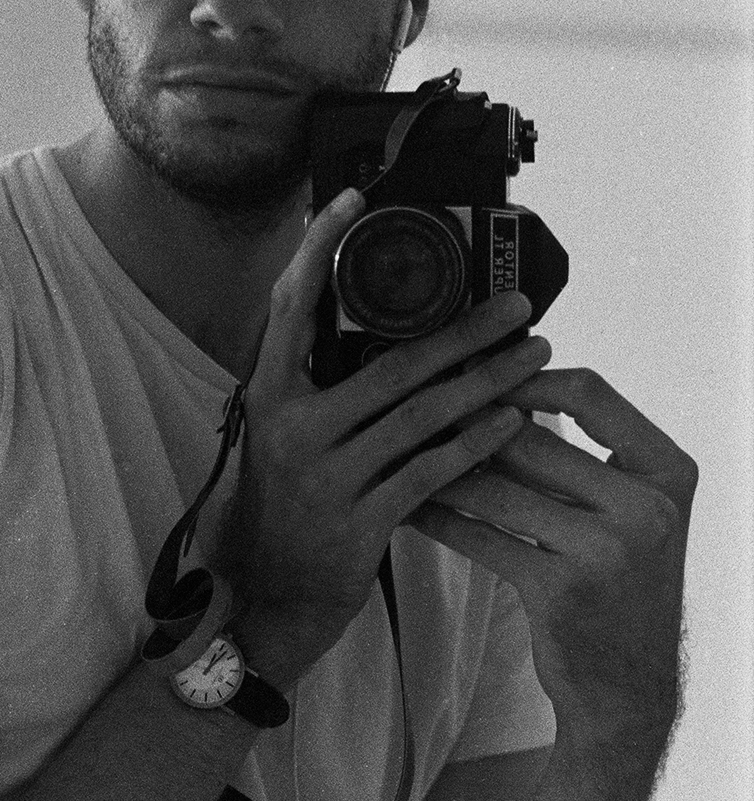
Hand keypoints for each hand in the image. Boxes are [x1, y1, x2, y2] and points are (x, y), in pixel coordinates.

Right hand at [223, 189, 551, 686]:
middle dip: (465, 330)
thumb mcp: (275, 438)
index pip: (290, 305)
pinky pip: (432, 472)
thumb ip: (312, 388)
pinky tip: (516, 422)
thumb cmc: (278, 508)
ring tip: (535, 354)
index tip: (356, 200)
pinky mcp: (361, 523)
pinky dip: (477, 443)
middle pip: (391, 363)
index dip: (320, 248)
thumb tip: (373, 329)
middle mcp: (293, 429)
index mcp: (267, 396)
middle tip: (518, 304)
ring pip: (423, 414)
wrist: (264, 600)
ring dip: (489, 380)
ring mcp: (327, 477)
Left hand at [407, 369, 697, 785]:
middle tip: (411, 403)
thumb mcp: (629, 512)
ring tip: (397, 448)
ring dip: (442, 469)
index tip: (475, 367)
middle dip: (465, 422)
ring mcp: (606, 552)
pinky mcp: (560, 592)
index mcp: (668, 471)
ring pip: (498, 488)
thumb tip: (498, 387)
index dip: (525, 375)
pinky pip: (481, 537)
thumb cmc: (619, 585)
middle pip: (532, 439)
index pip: (590, 393)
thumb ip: (582, 457)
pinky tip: (409, 506)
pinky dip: (440, 518)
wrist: (629, 688)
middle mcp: (647, 508)